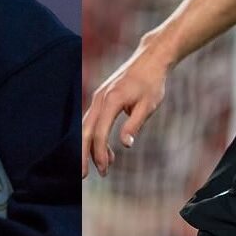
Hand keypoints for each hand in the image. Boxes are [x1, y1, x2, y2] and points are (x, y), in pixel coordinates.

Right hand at [83, 50, 168, 177]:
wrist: (150, 59)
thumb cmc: (152, 82)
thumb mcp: (148, 105)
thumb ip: (135, 124)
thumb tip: (125, 144)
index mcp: (111, 100)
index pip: (100, 132)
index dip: (100, 153)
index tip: (105, 169)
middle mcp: (100, 99)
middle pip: (85, 131)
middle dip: (83, 155)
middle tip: (83, 176)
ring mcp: (98, 98)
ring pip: (87, 127)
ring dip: (91, 148)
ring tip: (103, 168)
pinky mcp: (102, 99)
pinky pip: (94, 121)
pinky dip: (97, 137)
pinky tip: (108, 153)